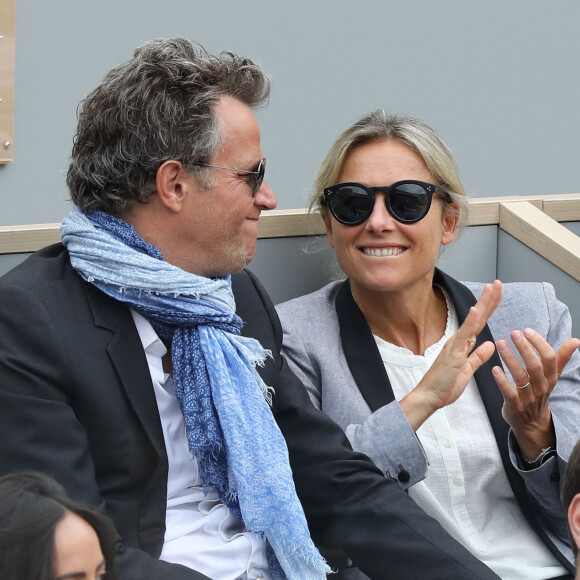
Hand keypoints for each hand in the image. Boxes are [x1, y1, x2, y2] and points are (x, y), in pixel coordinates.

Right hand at [401, 280, 502, 430]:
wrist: (429, 397)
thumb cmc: (445, 385)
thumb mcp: (467, 370)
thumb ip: (478, 356)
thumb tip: (489, 344)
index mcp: (463, 344)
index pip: (480, 322)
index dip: (489, 307)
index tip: (498, 293)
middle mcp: (458, 340)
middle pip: (478, 317)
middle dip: (489, 299)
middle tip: (498, 282)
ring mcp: (455, 345)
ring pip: (473, 321)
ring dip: (483, 304)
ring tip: (491, 288)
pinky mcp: (453, 352)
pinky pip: (464, 334)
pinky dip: (470, 321)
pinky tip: (476, 309)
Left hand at [492, 328, 579, 460]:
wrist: (532, 425)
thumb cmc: (539, 394)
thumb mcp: (551, 377)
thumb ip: (560, 358)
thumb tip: (576, 340)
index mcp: (550, 378)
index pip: (550, 359)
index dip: (539, 344)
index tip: (527, 330)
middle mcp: (541, 387)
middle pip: (535, 366)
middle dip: (525, 349)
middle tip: (514, 333)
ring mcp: (528, 397)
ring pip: (521, 377)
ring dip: (510, 359)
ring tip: (500, 344)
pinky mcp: (514, 406)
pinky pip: (509, 393)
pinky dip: (502, 381)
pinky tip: (494, 369)